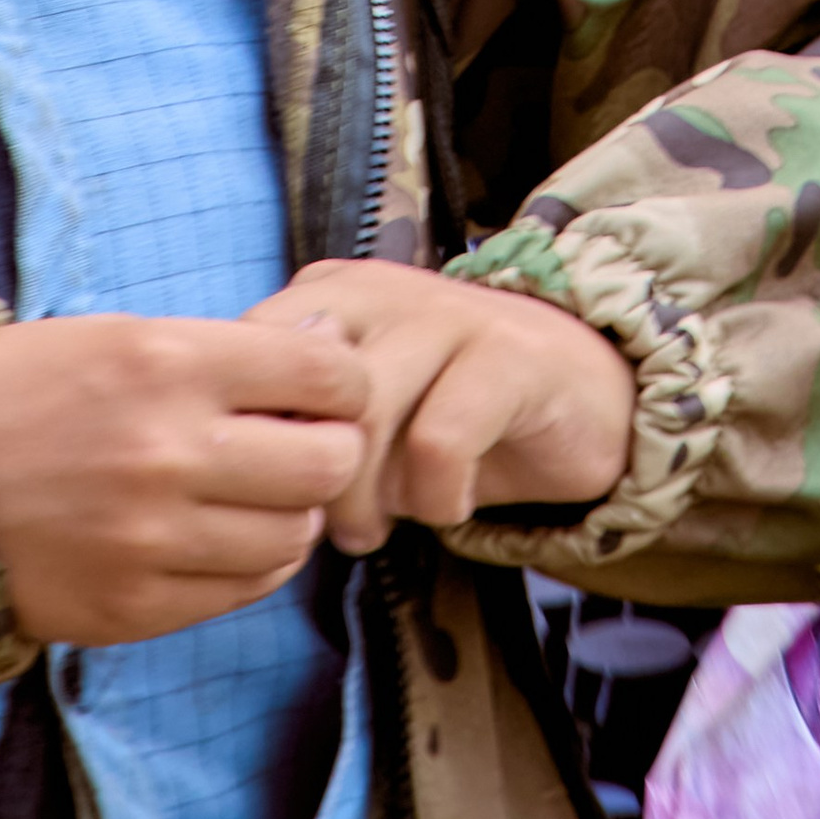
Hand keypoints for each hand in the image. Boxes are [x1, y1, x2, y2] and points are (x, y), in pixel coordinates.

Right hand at [0, 310, 368, 644]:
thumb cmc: (32, 390)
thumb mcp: (127, 335)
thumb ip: (228, 351)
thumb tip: (329, 349)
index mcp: (170, 363)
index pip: (324, 372)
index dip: (345, 382)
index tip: (330, 390)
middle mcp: (171, 452)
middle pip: (327, 463)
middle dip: (331, 451)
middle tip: (304, 445)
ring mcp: (154, 539)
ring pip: (295, 537)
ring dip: (292, 514)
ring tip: (260, 496)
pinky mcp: (136, 605)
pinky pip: (243, 592)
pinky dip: (251, 565)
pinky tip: (224, 536)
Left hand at [243, 262, 635, 552]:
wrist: (580, 393)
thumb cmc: (446, 414)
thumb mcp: (363, 419)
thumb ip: (300, 430)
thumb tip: (239, 485)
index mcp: (329, 295)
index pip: (252, 363)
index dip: (257, 447)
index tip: (280, 500)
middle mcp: (379, 289)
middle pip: (303, 394)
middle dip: (308, 483)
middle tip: (326, 526)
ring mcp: (446, 313)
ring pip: (365, 415)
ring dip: (365, 499)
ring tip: (377, 529)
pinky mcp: (507, 354)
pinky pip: (439, 442)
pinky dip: (437, 499)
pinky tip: (449, 508)